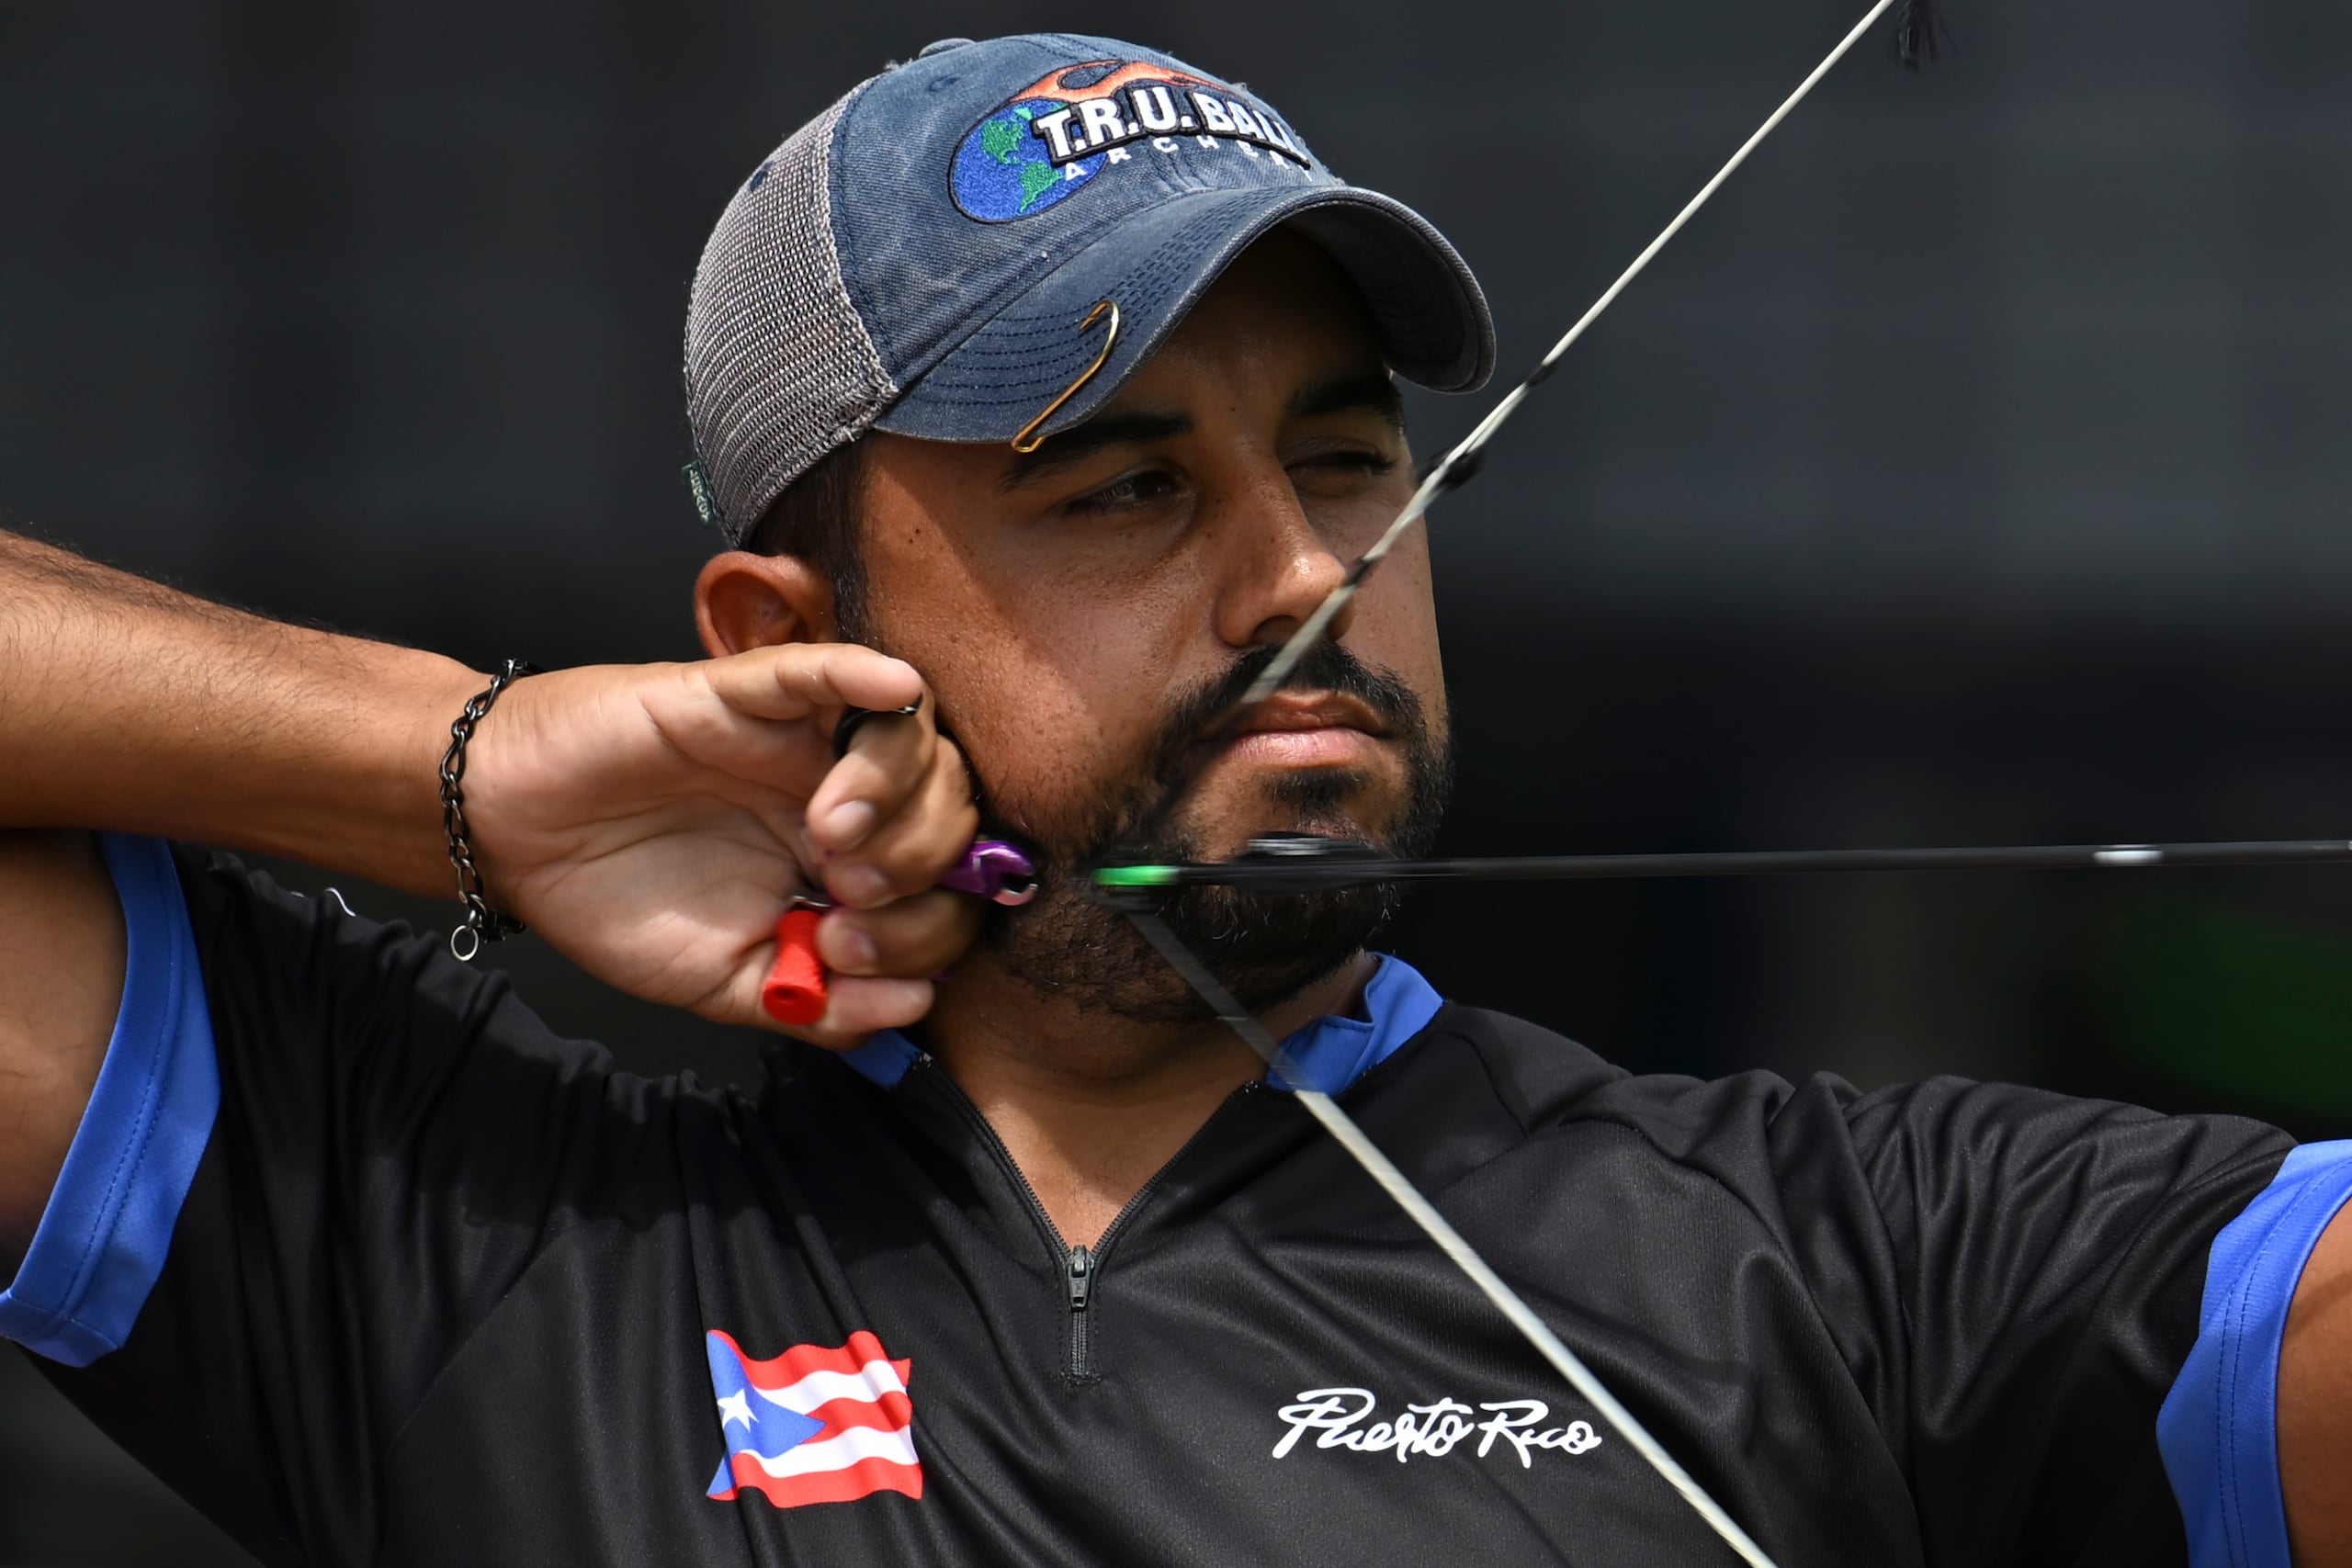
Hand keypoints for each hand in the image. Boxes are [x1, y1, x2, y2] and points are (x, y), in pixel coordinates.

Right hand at [452, 645, 981, 1042]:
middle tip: (847, 899)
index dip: (934, 927)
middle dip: (923, 863)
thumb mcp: (730, 985)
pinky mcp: (742, 693)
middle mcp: (842, 795)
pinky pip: (821, 668)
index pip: (949, 886)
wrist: (515, 843)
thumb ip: (821, 1005)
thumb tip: (918, 1003)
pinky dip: (865, 672)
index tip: (858, 957)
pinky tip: (890, 688)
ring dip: (896, 792)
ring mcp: (800, 739)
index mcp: (849, 867)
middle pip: (950, 807)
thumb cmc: (618, 903)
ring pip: (909, 737)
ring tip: (829, 840)